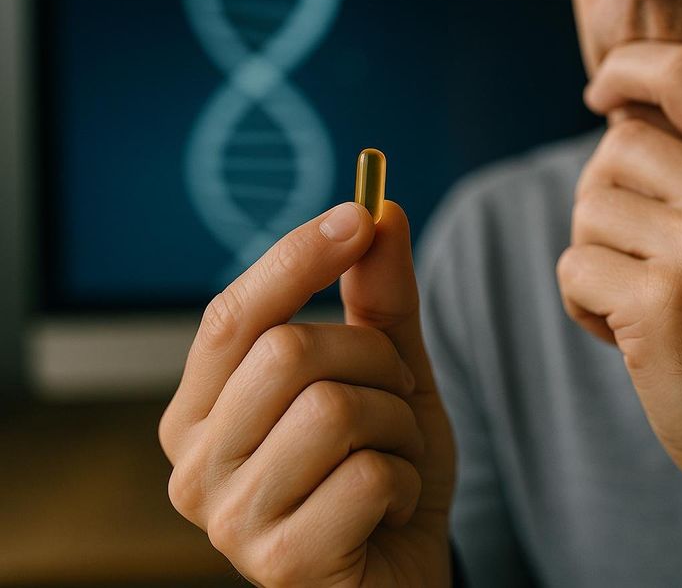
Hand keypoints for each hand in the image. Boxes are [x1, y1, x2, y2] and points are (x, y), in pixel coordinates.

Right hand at [159, 200, 455, 585]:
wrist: (404, 571)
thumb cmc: (382, 468)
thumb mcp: (388, 374)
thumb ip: (378, 300)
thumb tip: (380, 210)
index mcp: (203, 408)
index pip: (234, 314)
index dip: (296, 257)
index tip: (359, 215)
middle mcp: (195, 463)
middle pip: (288, 352)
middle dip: (373, 359)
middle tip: (394, 393)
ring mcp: (229, 520)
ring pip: (334, 410)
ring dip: (397, 425)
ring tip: (393, 458)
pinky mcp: (277, 564)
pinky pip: (368, 478)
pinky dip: (406, 482)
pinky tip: (389, 510)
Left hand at [556, 41, 681, 535]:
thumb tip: (622, 115)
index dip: (631, 67)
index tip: (601, 90)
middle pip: (619, 146)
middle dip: (604, 195)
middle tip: (630, 252)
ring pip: (589, 208)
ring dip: (594, 256)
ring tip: (638, 301)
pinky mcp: (659, 305)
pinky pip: (573, 268)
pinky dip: (582, 303)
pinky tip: (624, 334)